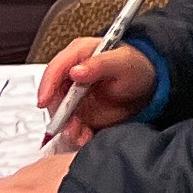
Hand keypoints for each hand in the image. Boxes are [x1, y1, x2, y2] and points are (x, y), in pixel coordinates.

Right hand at [37, 38, 155, 144]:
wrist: (148, 85)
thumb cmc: (136, 66)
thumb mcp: (122, 62)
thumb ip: (100, 64)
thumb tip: (75, 70)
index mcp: (79, 54)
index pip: (55, 69)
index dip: (47, 85)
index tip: (44, 101)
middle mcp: (71, 75)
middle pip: (53, 95)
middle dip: (59, 113)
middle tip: (70, 125)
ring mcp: (74, 94)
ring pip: (60, 113)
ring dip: (67, 126)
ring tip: (80, 135)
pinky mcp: (79, 111)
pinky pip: (71, 125)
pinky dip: (76, 133)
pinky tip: (85, 137)